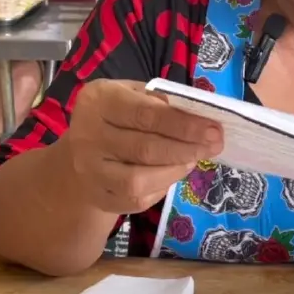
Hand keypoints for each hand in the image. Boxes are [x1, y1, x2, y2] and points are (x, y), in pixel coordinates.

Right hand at [60, 79, 224, 213]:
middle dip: (187, 148)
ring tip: (193, 159)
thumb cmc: (116, 115)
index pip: (146, 114)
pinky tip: (173, 173)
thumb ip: (159, 101)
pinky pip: (136, 200)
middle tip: (214, 145)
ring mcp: (90, 170)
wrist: (80, 151)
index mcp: (99, 101)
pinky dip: (162, 188)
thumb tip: (198, 116)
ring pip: (139, 180)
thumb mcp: (132, 94)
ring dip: (175, 170)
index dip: (183, 124)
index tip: (214, 128)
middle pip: (145, 148)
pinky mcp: (98, 196)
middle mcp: (88, 136)